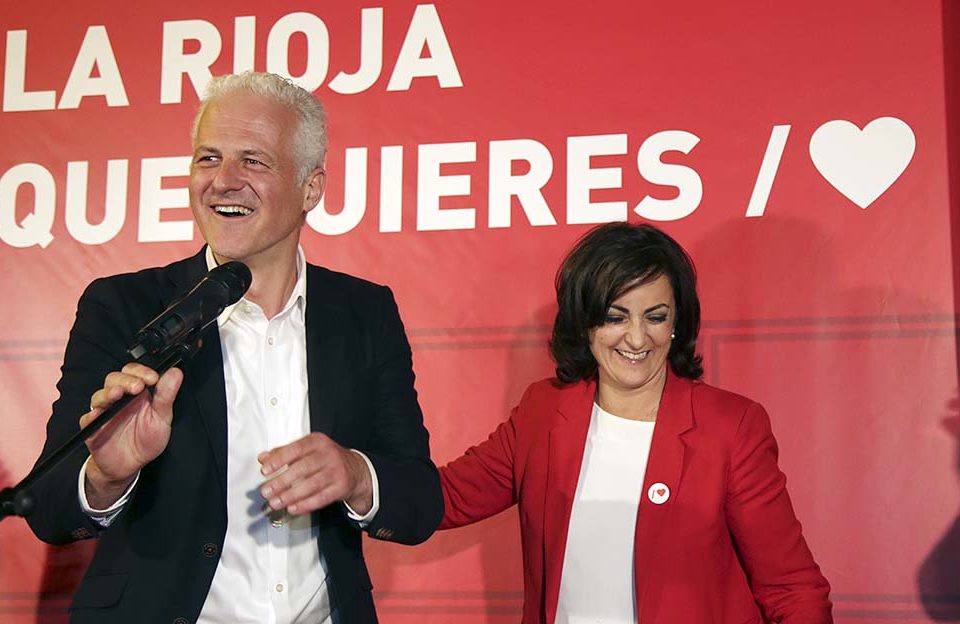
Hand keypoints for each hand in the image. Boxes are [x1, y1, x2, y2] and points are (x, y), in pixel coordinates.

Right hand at [79, 363, 183, 507]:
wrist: (131, 465)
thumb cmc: (146, 439)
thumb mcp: (162, 418)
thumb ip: (166, 396)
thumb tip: (175, 372)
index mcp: (136, 393)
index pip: (134, 372)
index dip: (142, 371)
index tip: (153, 378)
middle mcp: (118, 399)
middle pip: (114, 379)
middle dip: (126, 380)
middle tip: (138, 387)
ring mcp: (104, 413)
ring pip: (99, 396)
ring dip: (108, 393)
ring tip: (118, 394)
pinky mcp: (92, 429)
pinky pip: (87, 419)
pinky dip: (92, 416)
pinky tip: (99, 414)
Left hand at [258, 433, 372, 515]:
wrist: (354, 469)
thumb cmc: (326, 458)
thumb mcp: (307, 450)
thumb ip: (284, 453)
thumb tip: (263, 458)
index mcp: (317, 441)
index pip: (296, 449)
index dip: (279, 459)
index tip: (265, 470)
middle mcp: (328, 454)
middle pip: (303, 468)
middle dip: (282, 481)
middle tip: (266, 491)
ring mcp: (336, 471)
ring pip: (311, 484)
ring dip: (291, 495)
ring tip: (276, 502)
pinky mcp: (341, 487)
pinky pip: (321, 498)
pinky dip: (305, 505)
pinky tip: (293, 508)